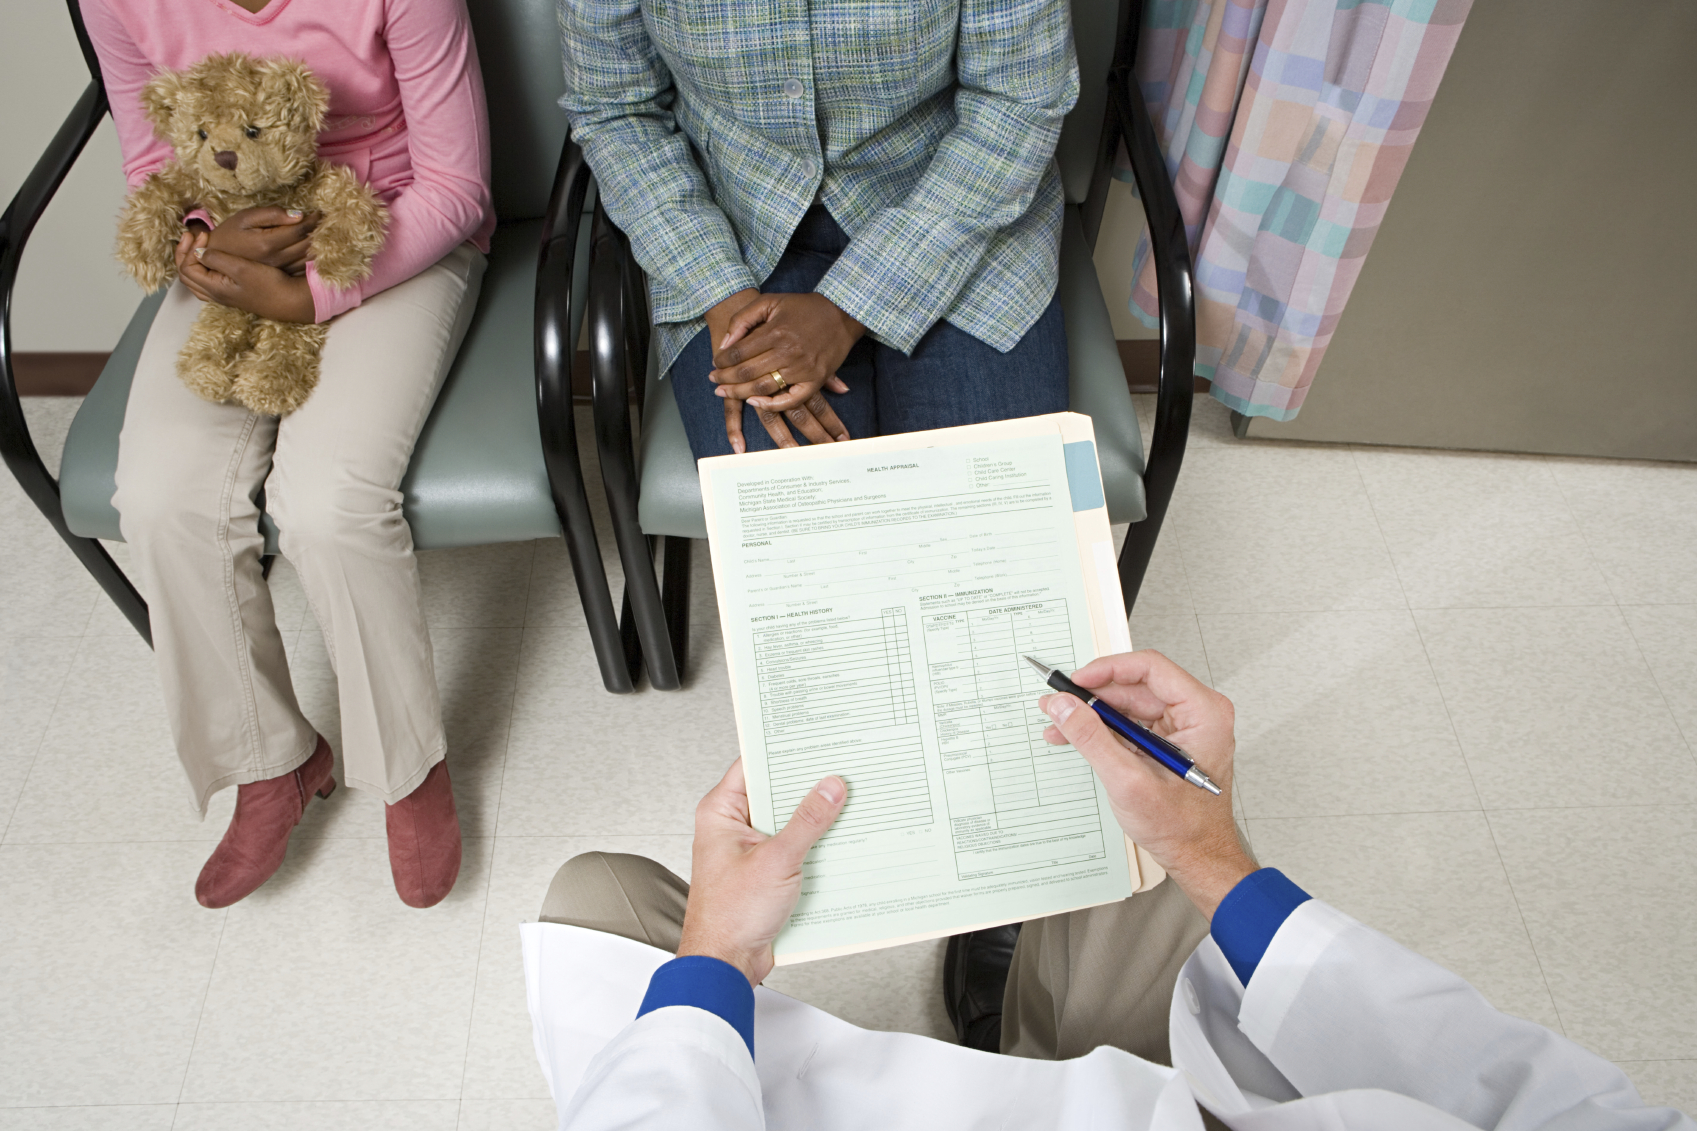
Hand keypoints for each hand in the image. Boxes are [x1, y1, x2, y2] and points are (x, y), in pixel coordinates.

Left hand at [178, 245, 316, 322]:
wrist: (290, 301)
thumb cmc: (269, 285)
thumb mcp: (242, 268)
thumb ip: (217, 258)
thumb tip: (199, 251)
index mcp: (214, 287)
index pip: (186, 267)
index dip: (190, 248)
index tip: (205, 235)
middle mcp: (215, 294)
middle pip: (186, 275)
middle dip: (185, 254)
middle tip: (193, 237)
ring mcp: (223, 295)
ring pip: (194, 280)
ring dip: (192, 262)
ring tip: (198, 246)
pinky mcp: (232, 293)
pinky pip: (205, 282)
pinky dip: (202, 269)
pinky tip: (212, 259)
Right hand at [205, 206, 318, 276]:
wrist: (218, 257)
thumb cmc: (231, 233)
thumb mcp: (245, 217)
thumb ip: (271, 215)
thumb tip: (298, 215)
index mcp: (267, 244)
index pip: (299, 230)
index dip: (312, 220)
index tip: (318, 211)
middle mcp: (277, 259)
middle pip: (308, 244)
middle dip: (319, 230)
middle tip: (325, 220)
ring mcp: (280, 269)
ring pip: (309, 256)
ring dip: (319, 244)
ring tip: (323, 231)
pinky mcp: (282, 274)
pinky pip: (304, 266)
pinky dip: (314, 255)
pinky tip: (316, 246)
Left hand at [676, 759, 846, 985]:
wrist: (726, 964)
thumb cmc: (729, 916)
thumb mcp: (776, 860)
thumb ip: (807, 822)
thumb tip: (830, 787)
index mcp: (721, 812)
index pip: (754, 764)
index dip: (784, 750)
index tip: (816, 740)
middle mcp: (733, 827)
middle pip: (776, 793)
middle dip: (809, 786)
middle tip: (842, 770)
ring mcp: (751, 850)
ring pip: (789, 821)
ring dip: (816, 818)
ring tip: (848, 803)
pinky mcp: (767, 872)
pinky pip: (796, 848)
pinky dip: (816, 845)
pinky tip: (841, 841)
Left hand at [710, 292, 857, 451]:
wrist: (842, 313)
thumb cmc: (803, 307)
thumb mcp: (770, 301)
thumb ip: (744, 318)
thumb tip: (725, 343)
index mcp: (775, 331)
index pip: (738, 352)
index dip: (722, 360)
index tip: (715, 362)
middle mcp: (788, 352)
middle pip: (746, 372)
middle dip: (725, 378)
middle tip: (713, 380)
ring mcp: (802, 368)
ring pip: (763, 388)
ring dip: (739, 393)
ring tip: (724, 392)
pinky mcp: (815, 380)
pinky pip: (790, 399)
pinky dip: (771, 405)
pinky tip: (754, 402)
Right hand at [1040, 651, 1252, 919]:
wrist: (1198, 858)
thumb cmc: (1184, 828)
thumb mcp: (1129, 781)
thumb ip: (1092, 738)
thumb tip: (1065, 705)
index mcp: (1203, 713)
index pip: (1151, 668)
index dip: (1108, 669)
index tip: (1077, 681)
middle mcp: (1197, 714)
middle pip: (1136, 686)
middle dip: (1093, 695)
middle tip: (1059, 703)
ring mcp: (1183, 727)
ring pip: (1129, 704)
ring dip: (1093, 714)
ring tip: (1059, 722)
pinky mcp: (1168, 741)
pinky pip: (1131, 723)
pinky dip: (1103, 729)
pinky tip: (1076, 736)